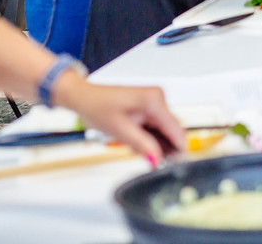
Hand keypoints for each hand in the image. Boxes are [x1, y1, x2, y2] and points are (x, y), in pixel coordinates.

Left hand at [53, 74, 184, 163]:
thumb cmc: (96, 107)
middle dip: (161, 147)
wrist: (84, 97)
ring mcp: (154, 101)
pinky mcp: (149, 106)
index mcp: (154, 100)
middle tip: (147, 159)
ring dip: (152, 142)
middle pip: (171, 130)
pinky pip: (156, 126)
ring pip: (163, 130)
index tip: (174, 164)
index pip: (176, 129)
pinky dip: (147, 136)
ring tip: (131, 144)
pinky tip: (132, 139)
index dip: (177, 149)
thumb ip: (141, 145)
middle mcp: (158, 98)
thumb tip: (157, 159)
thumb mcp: (119, 130)